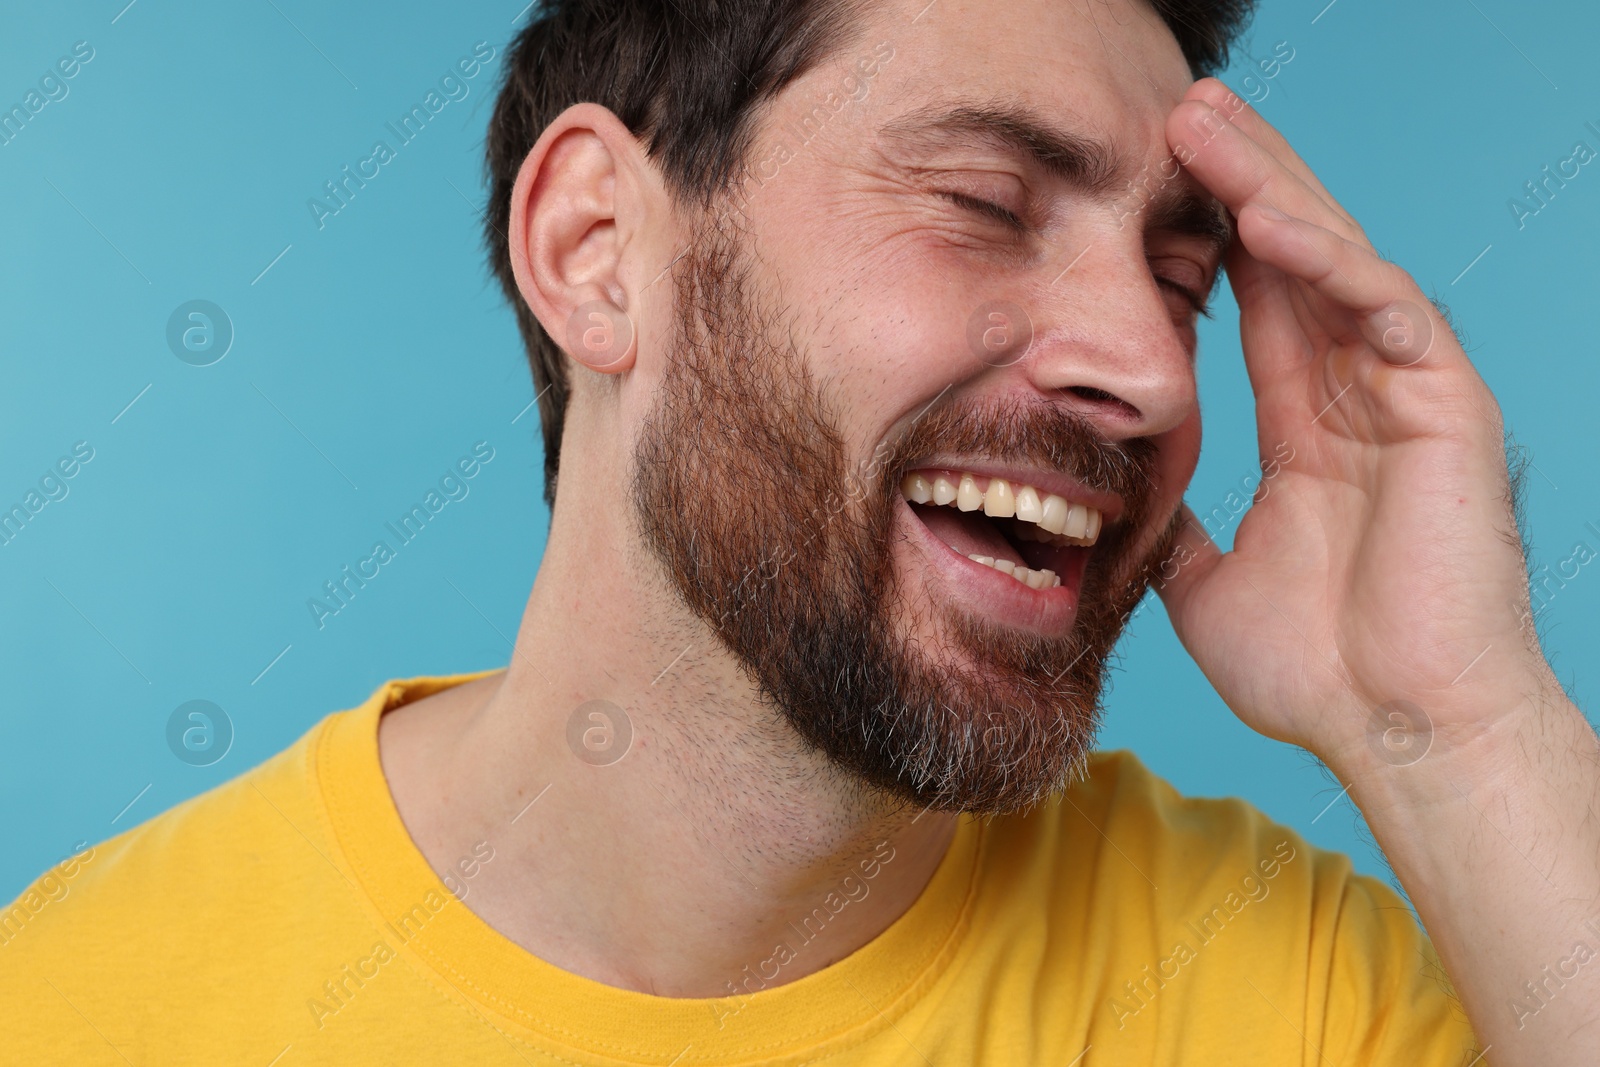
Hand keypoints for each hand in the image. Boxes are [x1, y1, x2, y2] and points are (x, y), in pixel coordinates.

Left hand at [1153, 79, 1554, 773]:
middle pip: (1296, 260)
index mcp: (1310, 427)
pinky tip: (1272, 221)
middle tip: (1184, 113)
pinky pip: (1388, 311)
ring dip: (1274, 192)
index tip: (1154, 184)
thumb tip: (1117, 503)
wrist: (1395, 731)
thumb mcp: (1207, 580)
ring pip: (1339, 264)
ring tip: (1211, 127)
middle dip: (1241, 180)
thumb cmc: (1318, 671)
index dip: (1211, 239)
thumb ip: (1174, 525)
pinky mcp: (1448, 408)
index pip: (1258, 304)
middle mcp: (1359, 395)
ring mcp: (1406, 396)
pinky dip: (1331, 263)